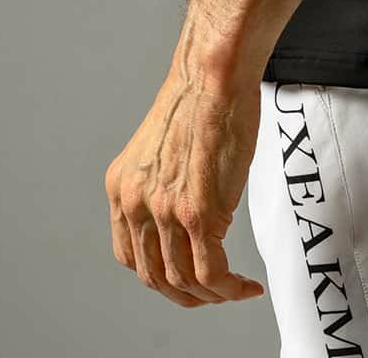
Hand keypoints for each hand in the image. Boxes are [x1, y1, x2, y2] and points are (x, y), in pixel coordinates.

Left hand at [104, 48, 266, 308]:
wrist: (214, 72)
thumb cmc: (201, 97)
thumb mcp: (163, 148)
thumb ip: (165, 186)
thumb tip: (190, 217)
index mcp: (123, 187)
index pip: (132, 256)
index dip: (160, 276)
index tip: (185, 278)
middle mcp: (136, 203)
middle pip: (155, 277)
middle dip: (187, 295)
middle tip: (213, 293)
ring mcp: (165, 211)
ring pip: (184, 281)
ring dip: (213, 296)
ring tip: (235, 289)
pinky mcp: (199, 212)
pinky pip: (211, 272)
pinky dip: (229, 289)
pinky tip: (244, 285)